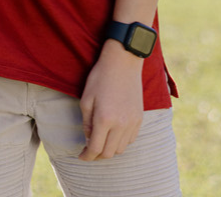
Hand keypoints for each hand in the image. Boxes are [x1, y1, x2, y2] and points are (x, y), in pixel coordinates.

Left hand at [78, 41, 145, 160]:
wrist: (123, 63)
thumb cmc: (100, 78)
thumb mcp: (86, 99)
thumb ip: (86, 123)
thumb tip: (88, 139)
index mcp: (104, 119)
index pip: (95, 148)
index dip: (87, 156)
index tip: (81, 157)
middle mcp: (121, 125)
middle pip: (109, 153)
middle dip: (97, 156)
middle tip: (88, 152)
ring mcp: (132, 123)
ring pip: (121, 149)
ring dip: (109, 150)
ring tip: (100, 143)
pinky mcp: (139, 119)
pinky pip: (130, 140)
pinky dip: (121, 142)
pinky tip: (113, 135)